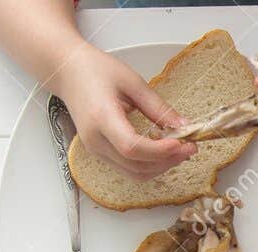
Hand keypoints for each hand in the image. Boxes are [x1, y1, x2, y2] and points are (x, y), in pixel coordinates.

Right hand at [51, 45, 195, 177]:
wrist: (67, 72)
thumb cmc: (95, 71)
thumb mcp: (132, 81)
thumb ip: (158, 107)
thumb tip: (184, 126)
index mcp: (100, 117)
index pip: (131, 147)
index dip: (159, 151)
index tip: (181, 143)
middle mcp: (95, 139)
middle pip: (136, 166)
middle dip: (168, 160)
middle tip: (190, 147)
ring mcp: (96, 150)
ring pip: (134, 173)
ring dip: (161, 167)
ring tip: (180, 150)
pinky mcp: (100, 153)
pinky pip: (129, 169)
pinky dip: (150, 165)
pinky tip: (162, 151)